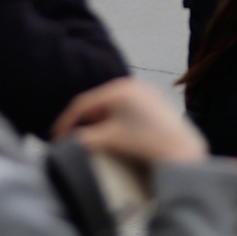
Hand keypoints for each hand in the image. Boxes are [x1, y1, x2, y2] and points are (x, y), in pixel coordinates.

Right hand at [52, 78, 206, 165]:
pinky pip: (129, 107)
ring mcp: (146, 91)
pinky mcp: (156, 101)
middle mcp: (132, 84)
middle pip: (98, 102)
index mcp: (118, 89)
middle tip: (76, 137)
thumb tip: (67, 142)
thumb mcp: (108, 140)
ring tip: (97, 138)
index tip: (55, 136)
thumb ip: (83, 139)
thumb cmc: (144, 143)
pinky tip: (118, 133)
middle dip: (85, 120)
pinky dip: (118, 119)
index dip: (66, 121)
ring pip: (113, 104)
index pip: (84, 103)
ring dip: (102, 120)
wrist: (181, 151)